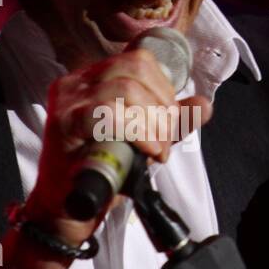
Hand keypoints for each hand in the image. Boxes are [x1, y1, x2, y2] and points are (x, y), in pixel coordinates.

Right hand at [23, 47, 212, 247]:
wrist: (67, 208)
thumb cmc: (101, 171)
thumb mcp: (144, 140)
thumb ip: (172, 122)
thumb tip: (204, 105)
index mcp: (93, 78)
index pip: (139, 60)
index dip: (164, 88)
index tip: (169, 120)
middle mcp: (77, 82)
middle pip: (135, 70)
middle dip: (162, 105)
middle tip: (165, 138)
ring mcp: (68, 100)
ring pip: (125, 89)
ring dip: (152, 122)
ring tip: (157, 149)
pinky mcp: (65, 123)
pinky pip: (108, 114)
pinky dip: (137, 131)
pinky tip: (147, 150)